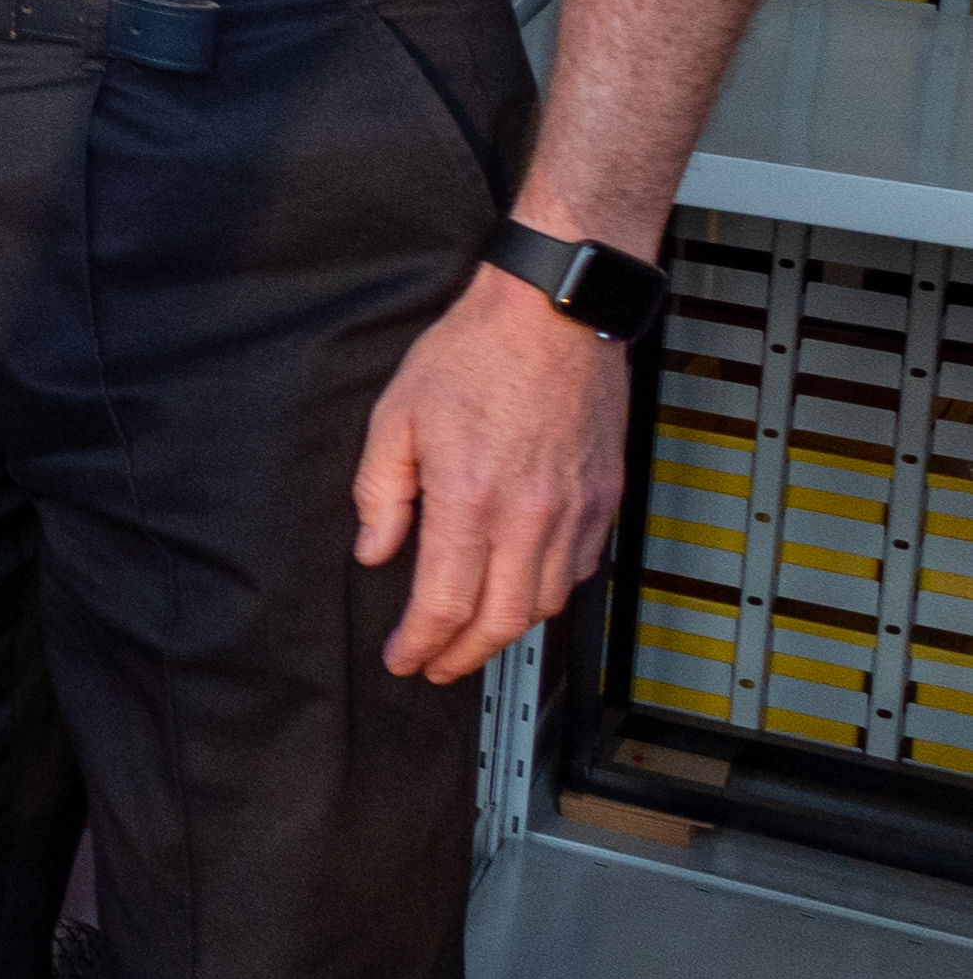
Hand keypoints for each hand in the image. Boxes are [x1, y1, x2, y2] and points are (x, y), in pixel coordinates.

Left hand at [353, 258, 629, 682]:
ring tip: (473, 634)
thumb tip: (373, 549)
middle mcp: (530, 515)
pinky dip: (547, 593)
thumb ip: (380, 492)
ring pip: (545, 603)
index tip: (403, 658)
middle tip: (436, 664)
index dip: (420, 642)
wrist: (553, 314)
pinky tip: (521, 588)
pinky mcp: (604, 499)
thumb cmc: (474, 353)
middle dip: (464, 656)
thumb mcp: (396, 417)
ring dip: (506, 630)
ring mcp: (575, 510)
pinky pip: (579, 569)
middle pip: (502, 621)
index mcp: (470, 498)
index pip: (445, 601)